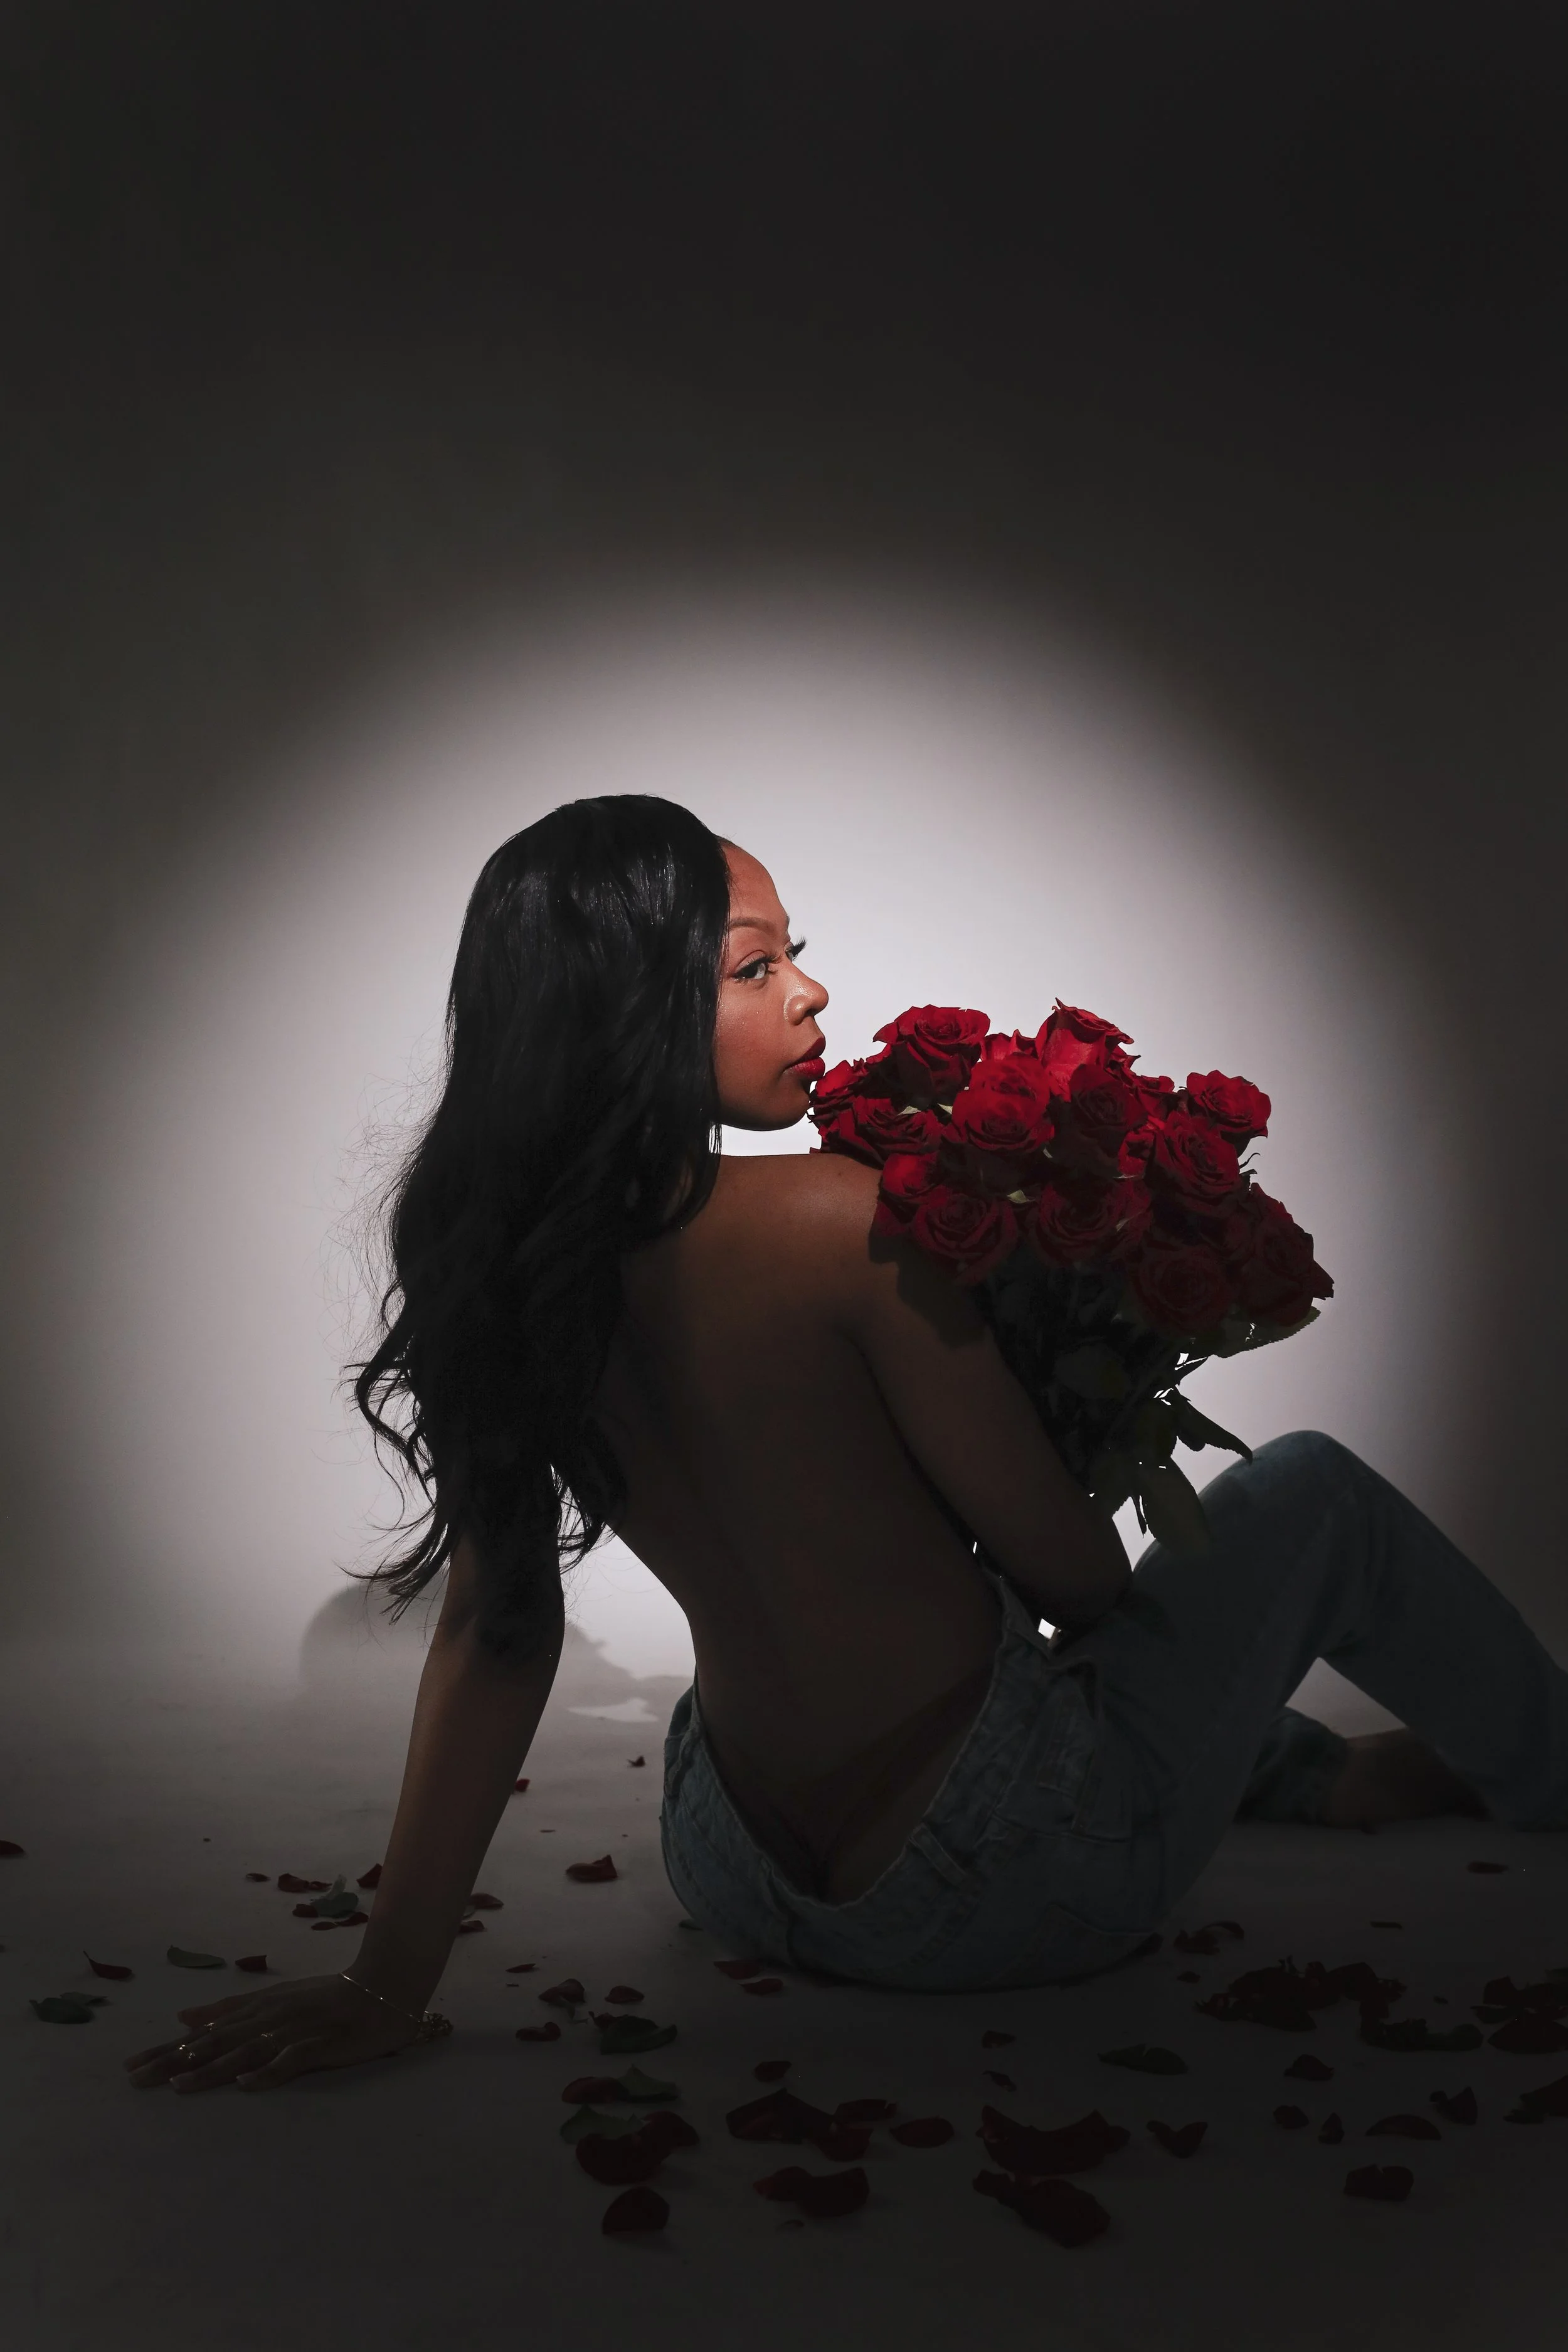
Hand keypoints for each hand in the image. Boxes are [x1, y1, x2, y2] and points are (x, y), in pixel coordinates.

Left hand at [122, 1971, 425, 2093]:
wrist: (381, 1988)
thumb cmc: (326, 1997)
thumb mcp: (272, 1998)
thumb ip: (229, 2009)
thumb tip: (184, 2016)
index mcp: (257, 2010)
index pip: (204, 2034)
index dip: (167, 2050)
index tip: (132, 2066)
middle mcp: (269, 2019)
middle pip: (215, 2044)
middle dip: (174, 2062)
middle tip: (136, 2080)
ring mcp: (294, 2031)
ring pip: (246, 2052)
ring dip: (213, 2070)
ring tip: (180, 2086)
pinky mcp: (321, 2045)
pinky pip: (292, 2060)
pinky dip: (270, 2071)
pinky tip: (249, 2083)